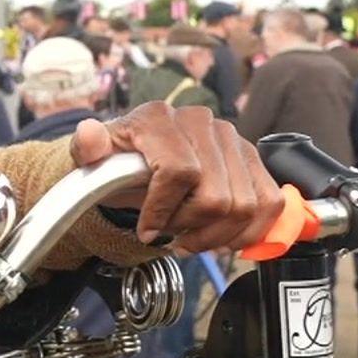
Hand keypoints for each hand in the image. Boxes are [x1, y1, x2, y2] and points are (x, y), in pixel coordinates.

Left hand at [69, 103, 283, 254]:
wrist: (136, 159)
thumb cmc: (116, 163)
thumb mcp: (92, 158)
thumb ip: (87, 148)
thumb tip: (90, 137)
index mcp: (159, 118)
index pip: (179, 172)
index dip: (163, 211)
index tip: (146, 231)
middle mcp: (201, 122)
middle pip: (216, 197)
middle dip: (189, 228)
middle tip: (170, 236)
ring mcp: (231, 139)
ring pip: (245, 205)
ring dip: (217, 235)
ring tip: (192, 239)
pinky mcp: (252, 159)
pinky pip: (270, 201)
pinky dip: (248, 231)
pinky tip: (222, 238)